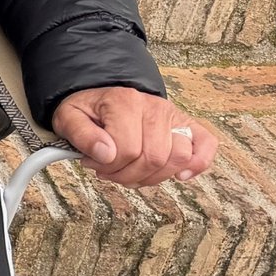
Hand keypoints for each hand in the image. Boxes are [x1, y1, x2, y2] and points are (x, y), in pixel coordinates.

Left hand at [52, 85, 216, 187]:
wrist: (102, 98)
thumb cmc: (88, 111)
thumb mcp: (69, 118)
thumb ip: (81, 135)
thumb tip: (105, 153)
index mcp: (124, 101)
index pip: (127, 149)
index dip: (108, 166)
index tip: (93, 163)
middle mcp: (155, 107)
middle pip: (154, 158)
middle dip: (127, 175)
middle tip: (109, 172)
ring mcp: (174, 116)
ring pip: (179, 158)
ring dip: (153, 177)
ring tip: (130, 173)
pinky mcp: (187, 125)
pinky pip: (206, 145)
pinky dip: (197, 164)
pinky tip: (179, 176)